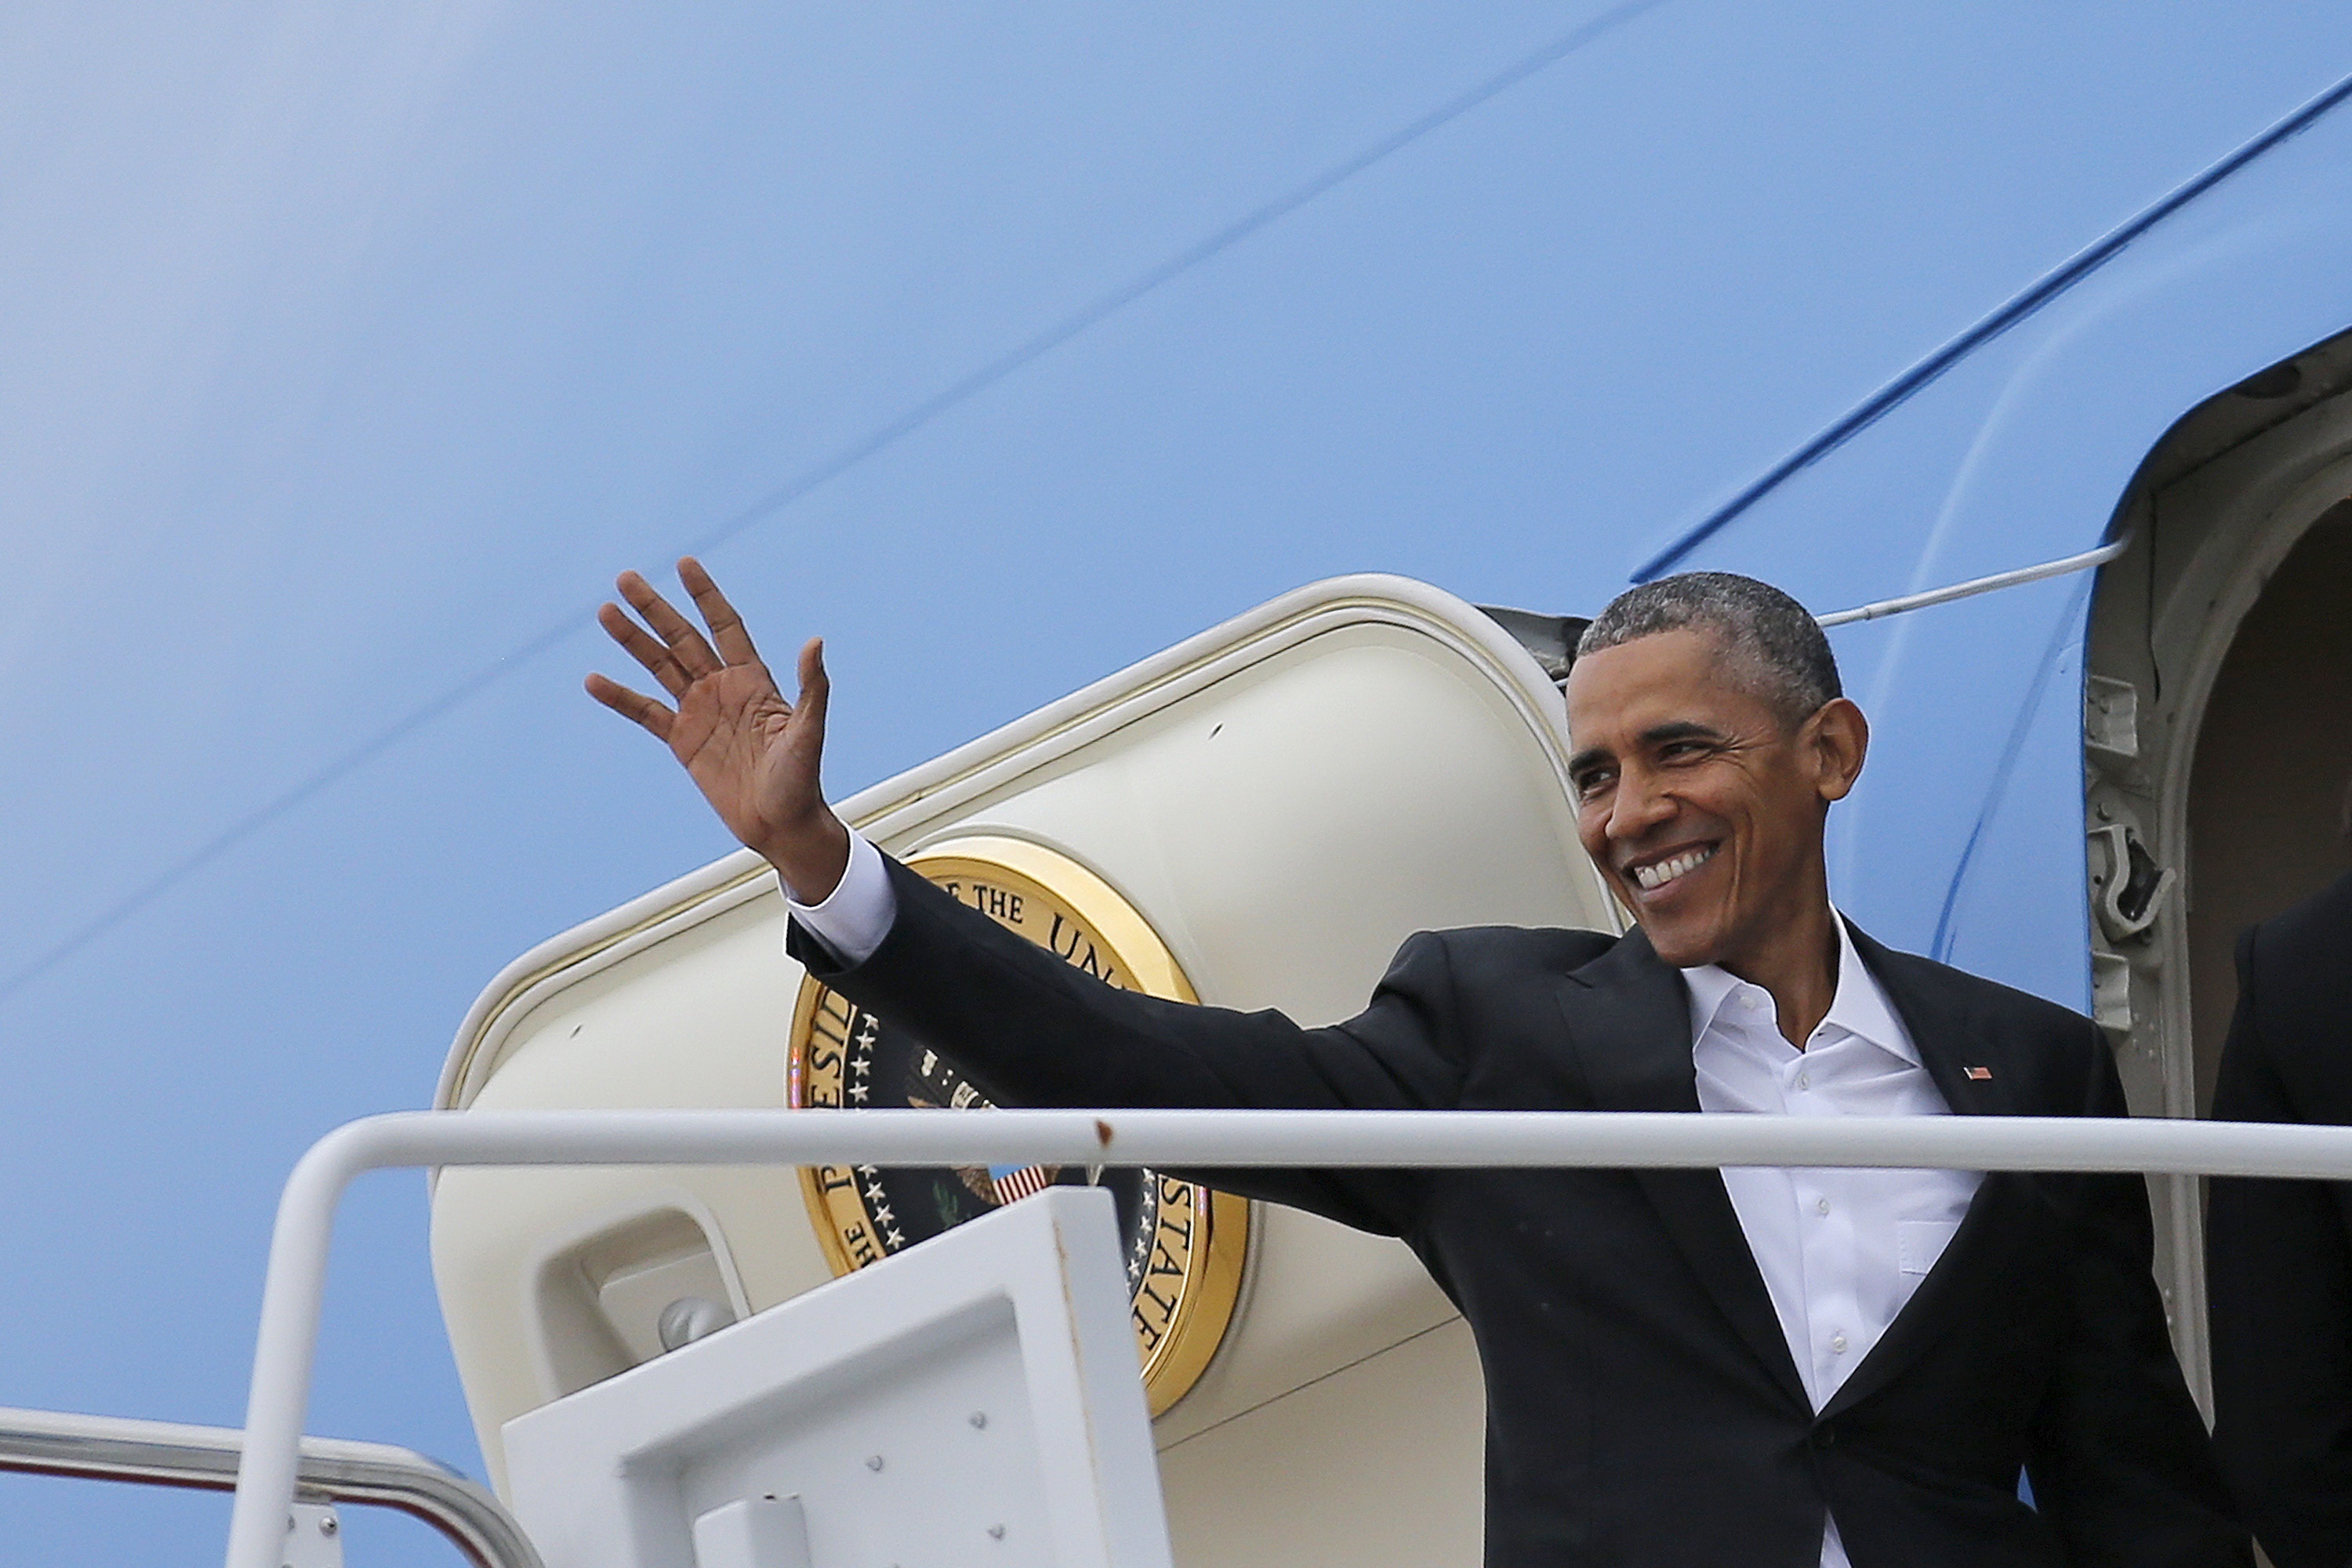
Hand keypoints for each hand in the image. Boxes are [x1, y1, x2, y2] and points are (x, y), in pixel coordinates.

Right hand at [586, 557, 851, 900]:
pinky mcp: (682, 741)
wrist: (781, 824)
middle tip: (626, 578)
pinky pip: (645, 713)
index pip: (725, 626)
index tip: (684, 564)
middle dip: (655, 609)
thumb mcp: (809, 732)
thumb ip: (811, 687)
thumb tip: (815, 642)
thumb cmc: (802, 779)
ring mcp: (700, 713)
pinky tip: (594, 680)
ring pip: (660, 667)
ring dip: (633, 641)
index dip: (705, 596)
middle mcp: (722, 688)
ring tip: (606, 612)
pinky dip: (621, 697)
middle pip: (682, 638)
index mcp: (753, 679)